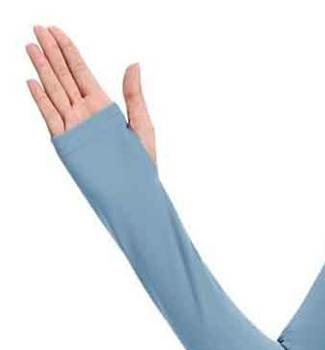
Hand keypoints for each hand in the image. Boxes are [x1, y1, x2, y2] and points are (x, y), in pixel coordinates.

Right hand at [25, 25, 156, 164]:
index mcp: (103, 106)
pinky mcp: (67, 144)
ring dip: (43, 69)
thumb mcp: (143, 126)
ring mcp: (75, 127)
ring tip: (31, 47)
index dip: (68, 50)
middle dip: (51, 52)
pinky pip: (52, 118)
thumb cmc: (143, 165)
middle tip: (38, 28)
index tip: (55, 30)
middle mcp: (85, 113)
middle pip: (64, 76)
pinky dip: (42, 101)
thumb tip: (134, 64)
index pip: (81, 71)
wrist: (135, 196)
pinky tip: (32, 82)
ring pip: (55, 91)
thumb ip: (134, 96)